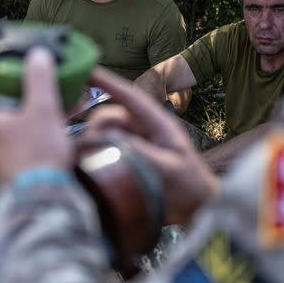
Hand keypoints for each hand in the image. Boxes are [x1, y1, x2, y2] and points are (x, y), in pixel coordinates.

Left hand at [0, 48, 71, 186]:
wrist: (43, 198)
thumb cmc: (37, 151)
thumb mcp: (42, 108)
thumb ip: (39, 80)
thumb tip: (36, 54)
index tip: (3, 83)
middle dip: (16, 109)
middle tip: (34, 99)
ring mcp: (0, 164)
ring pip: (12, 138)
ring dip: (29, 127)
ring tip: (52, 119)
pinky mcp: (14, 179)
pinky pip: (23, 154)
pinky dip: (35, 145)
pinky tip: (56, 142)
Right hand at [84, 67, 218, 224]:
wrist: (197, 210)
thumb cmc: (191, 185)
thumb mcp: (170, 168)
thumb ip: (143, 152)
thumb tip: (110, 138)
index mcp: (157, 123)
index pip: (130, 97)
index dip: (108, 82)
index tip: (87, 72)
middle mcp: (141, 129)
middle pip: (108, 117)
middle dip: (94, 127)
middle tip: (87, 148)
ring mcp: (132, 144)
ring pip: (102, 134)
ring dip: (92, 142)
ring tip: (86, 160)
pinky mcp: (125, 159)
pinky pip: (104, 150)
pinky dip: (93, 153)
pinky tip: (86, 164)